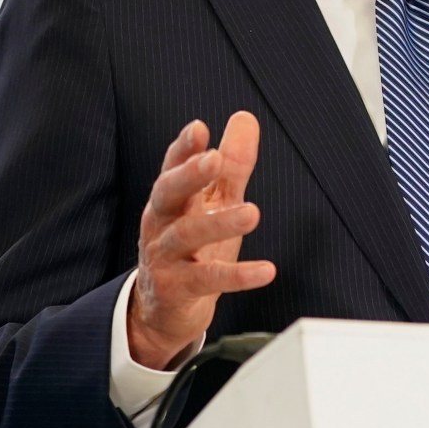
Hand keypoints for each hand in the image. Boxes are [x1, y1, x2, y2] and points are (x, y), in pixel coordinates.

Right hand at [126, 112, 276, 368]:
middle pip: (168, 193)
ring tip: (252, 212)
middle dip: (189, 175)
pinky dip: (238, 276)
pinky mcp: (176, 289)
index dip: (184, 148)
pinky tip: (267, 270)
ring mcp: (164, 256)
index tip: (199, 128)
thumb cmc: (193, 247)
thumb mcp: (214, 203)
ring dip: (219, 223)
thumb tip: (244, 117)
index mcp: (171, 199)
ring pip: (186, 235)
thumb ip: (232, 165)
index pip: (173, 167)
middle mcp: (161, 223)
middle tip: (213, 160)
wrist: (165, 309)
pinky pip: (207, 280)